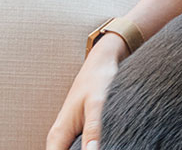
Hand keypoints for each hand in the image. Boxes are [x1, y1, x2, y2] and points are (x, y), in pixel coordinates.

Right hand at [46, 32, 127, 149]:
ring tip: (95, 147)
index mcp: (58, 134)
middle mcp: (57, 136)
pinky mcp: (74, 131)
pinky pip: (72, 149)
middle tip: (95, 149)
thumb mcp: (96, 104)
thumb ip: (92, 129)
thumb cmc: (96, 80)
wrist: (100, 63)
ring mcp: (65, 134)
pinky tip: (94, 147)